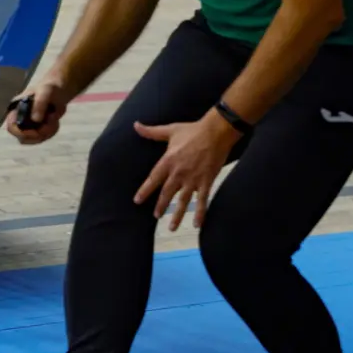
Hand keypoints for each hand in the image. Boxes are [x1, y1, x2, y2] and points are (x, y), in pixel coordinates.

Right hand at [5, 75, 72, 144]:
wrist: (58, 92)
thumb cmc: (48, 89)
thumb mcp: (45, 92)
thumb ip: (39, 104)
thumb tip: (36, 120)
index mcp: (16, 109)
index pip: (11, 127)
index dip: (21, 133)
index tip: (35, 131)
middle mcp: (20, 120)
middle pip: (22, 138)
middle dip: (38, 135)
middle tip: (49, 125)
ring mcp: (29, 126)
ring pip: (34, 140)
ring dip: (46, 133)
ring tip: (53, 119)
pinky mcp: (38, 130)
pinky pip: (43, 138)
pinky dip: (51, 132)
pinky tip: (54, 122)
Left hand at [132, 112, 240, 230]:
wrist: (216, 132)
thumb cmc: (192, 130)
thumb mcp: (170, 130)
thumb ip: (151, 132)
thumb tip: (135, 125)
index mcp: (168, 161)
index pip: (153, 179)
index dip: (145, 190)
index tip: (137, 201)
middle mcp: (179, 173)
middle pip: (167, 193)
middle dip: (161, 206)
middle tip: (156, 216)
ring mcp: (193, 179)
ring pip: (183, 201)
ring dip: (177, 215)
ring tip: (172, 227)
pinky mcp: (207, 181)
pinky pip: (202, 201)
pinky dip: (200, 214)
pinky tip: (197, 225)